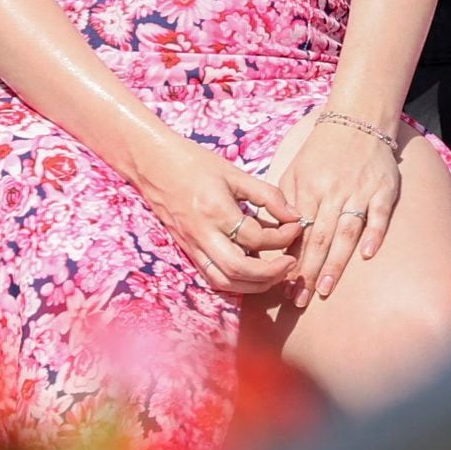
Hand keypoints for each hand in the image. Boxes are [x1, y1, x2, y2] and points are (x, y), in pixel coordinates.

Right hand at [140, 139, 304, 296]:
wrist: (152, 165)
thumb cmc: (196, 164)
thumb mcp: (235, 173)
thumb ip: (267, 195)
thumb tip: (295, 216)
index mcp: (217, 211)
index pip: (256, 237)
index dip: (283, 237)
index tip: (297, 227)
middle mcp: (202, 234)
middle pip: (239, 270)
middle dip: (270, 273)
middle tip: (291, 263)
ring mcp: (192, 246)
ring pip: (223, 282)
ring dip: (253, 285)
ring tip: (276, 274)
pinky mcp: (187, 251)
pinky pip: (211, 276)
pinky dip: (234, 282)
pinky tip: (252, 274)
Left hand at [267, 111, 406, 306]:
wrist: (358, 120)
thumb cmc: (321, 151)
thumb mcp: (294, 171)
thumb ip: (285, 203)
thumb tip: (278, 237)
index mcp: (309, 189)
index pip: (298, 233)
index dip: (291, 261)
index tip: (284, 286)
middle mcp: (333, 192)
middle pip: (319, 238)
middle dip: (310, 272)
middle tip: (301, 299)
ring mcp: (361, 191)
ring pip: (346, 232)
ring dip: (336, 263)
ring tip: (326, 289)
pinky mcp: (384, 188)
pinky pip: (379, 215)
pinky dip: (374, 234)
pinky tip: (367, 255)